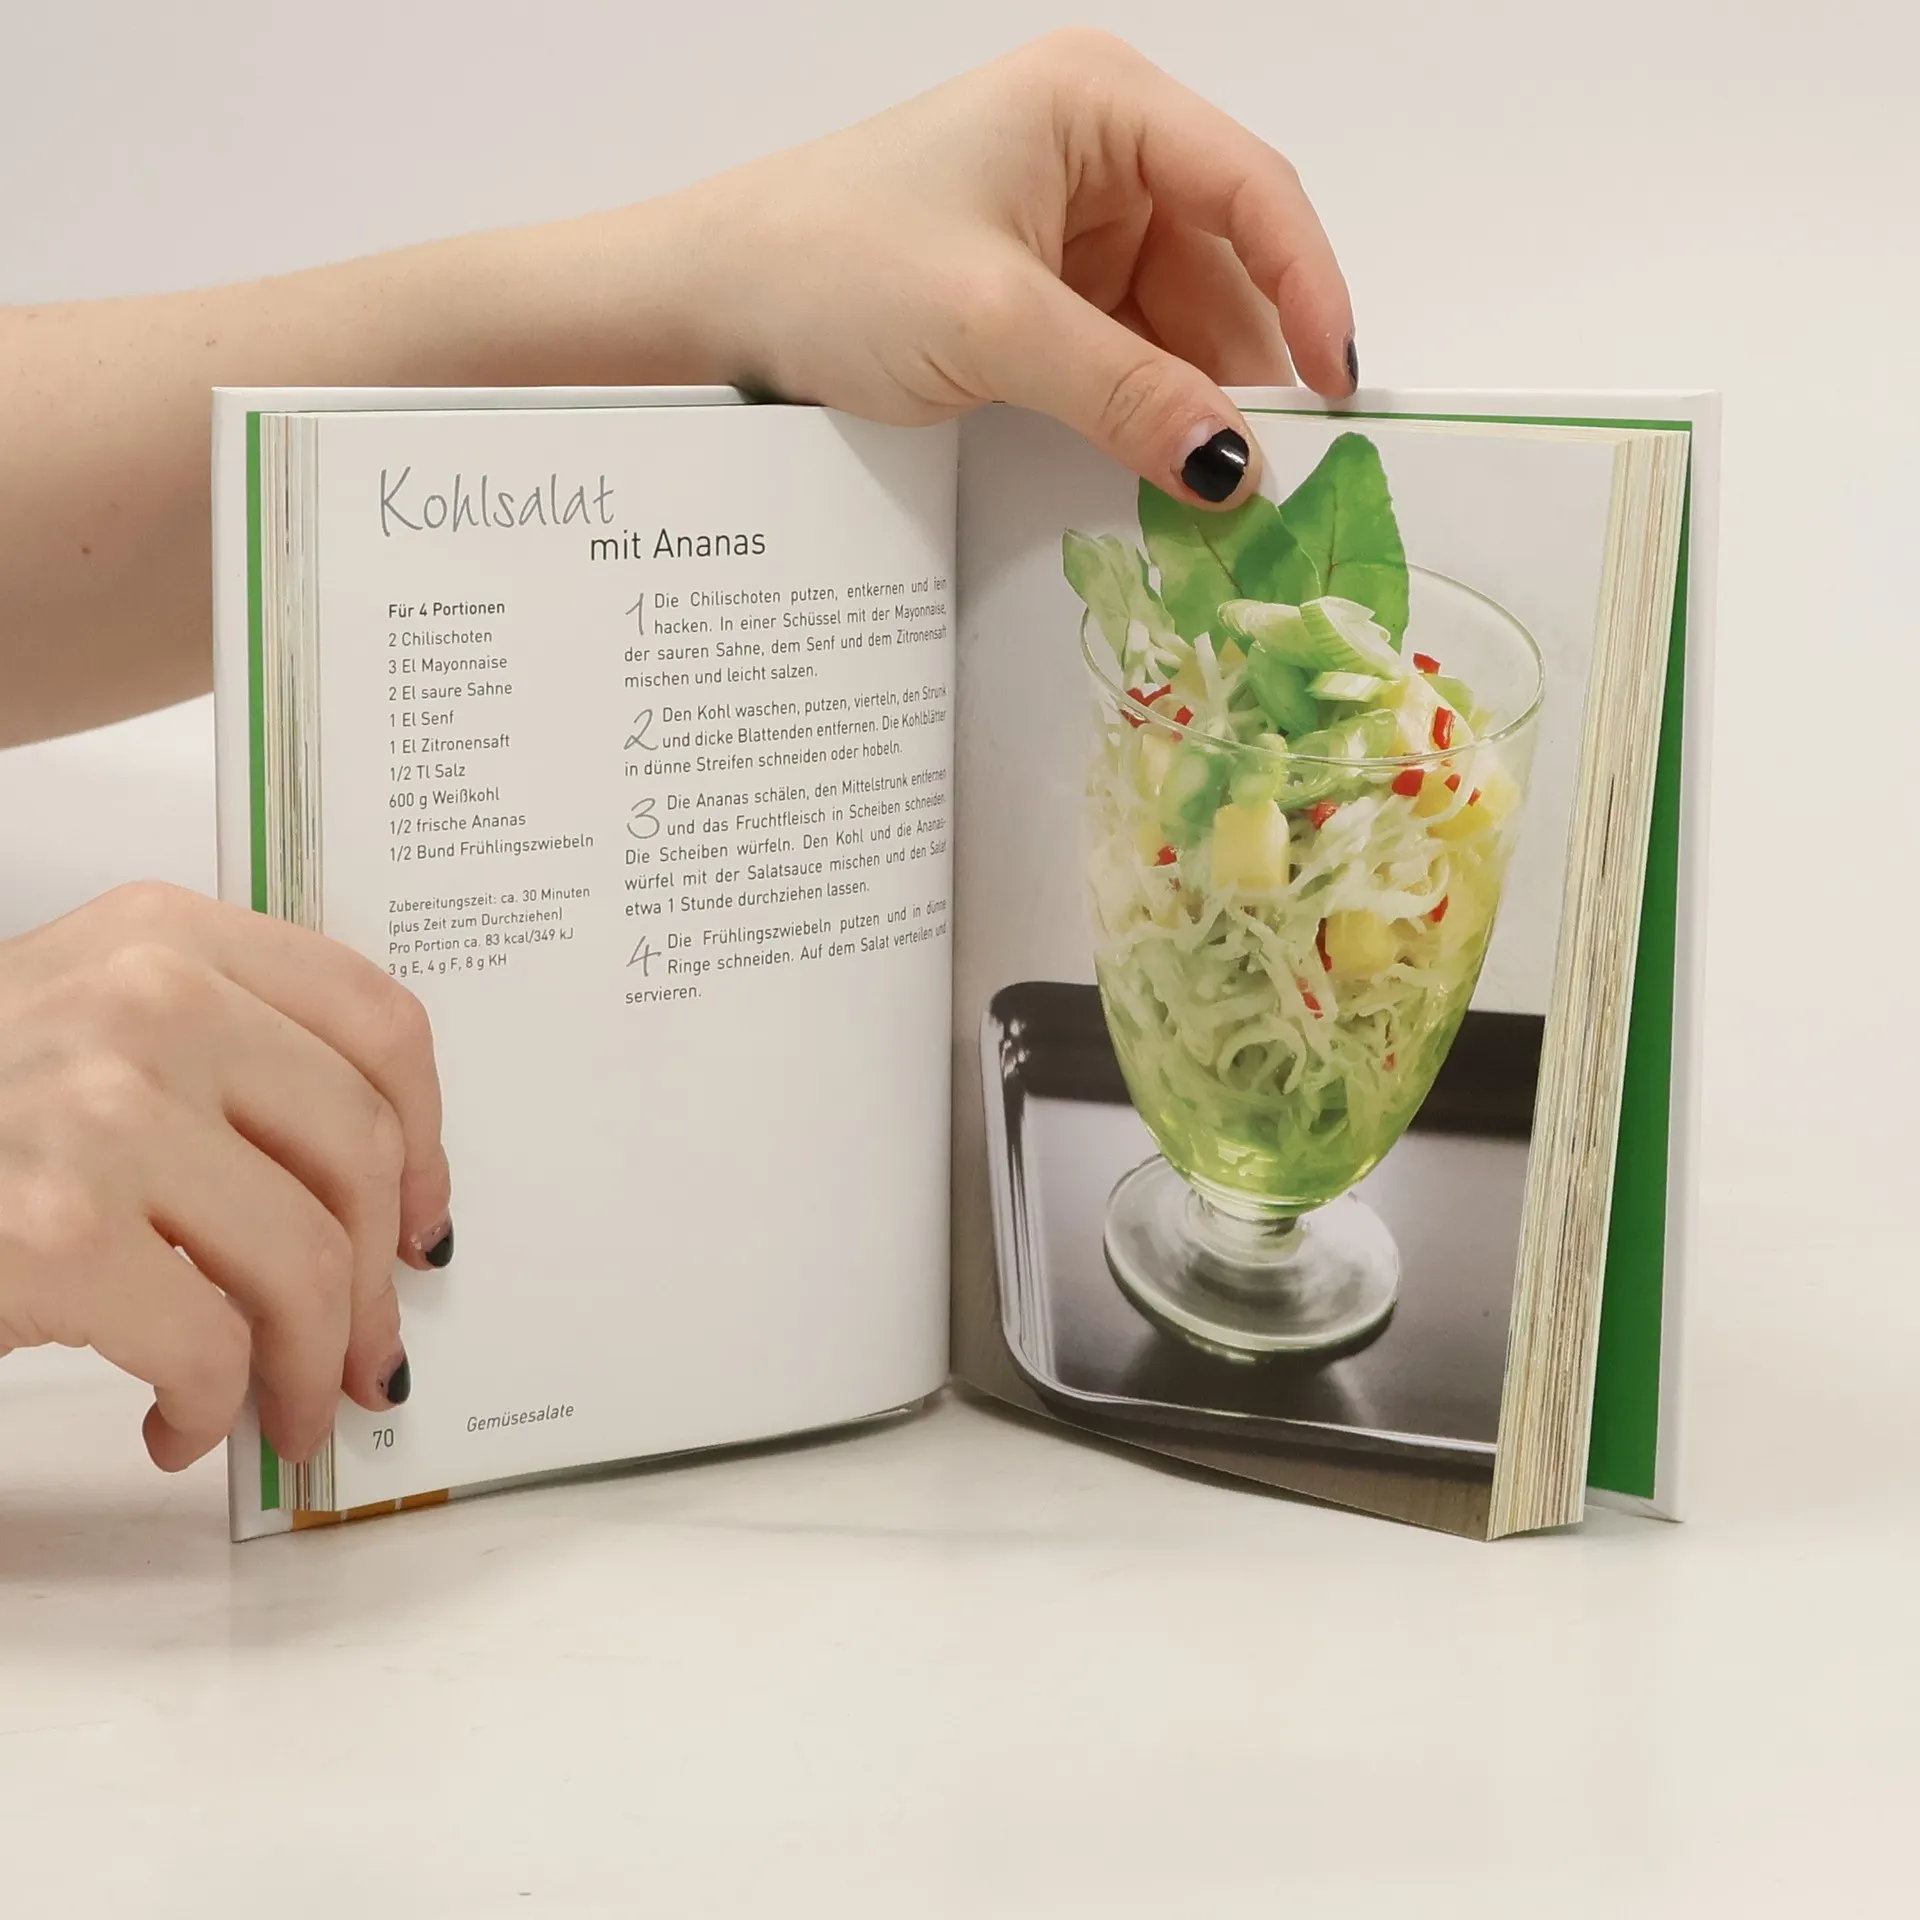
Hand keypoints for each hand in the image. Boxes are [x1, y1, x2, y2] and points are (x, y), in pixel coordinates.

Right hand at [0, 884, 452, 1468]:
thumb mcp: (84, 1027)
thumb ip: (224, 1061)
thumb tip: (385, 1193)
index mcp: (166, 935)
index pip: (378, 1021)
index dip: (428, 1140)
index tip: (423, 1220)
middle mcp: (145, 999)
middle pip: (361, 1148)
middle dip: (377, 1281)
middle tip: (368, 1356)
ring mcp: (97, 1110)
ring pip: (307, 1256)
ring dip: (314, 1363)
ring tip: (290, 1411)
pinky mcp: (51, 1231)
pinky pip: (212, 1342)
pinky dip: (215, 1407)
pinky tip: (182, 1427)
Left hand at [667, 29, 1356, 505]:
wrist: (708, 303)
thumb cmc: (830, 265)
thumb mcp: (993, 327)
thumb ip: (1125, 393)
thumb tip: (1234, 466)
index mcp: (1098, 106)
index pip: (1250, 188)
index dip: (1309, 285)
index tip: (1337, 386)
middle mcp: (1095, 153)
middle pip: (1221, 261)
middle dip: (1246, 364)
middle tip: (1277, 473)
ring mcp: (1066, 224)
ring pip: (1176, 318)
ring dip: (1195, 400)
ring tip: (1220, 491)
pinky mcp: (1036, 289)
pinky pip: (1124, 349)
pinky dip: (1146, 408)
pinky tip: (1161, 467)